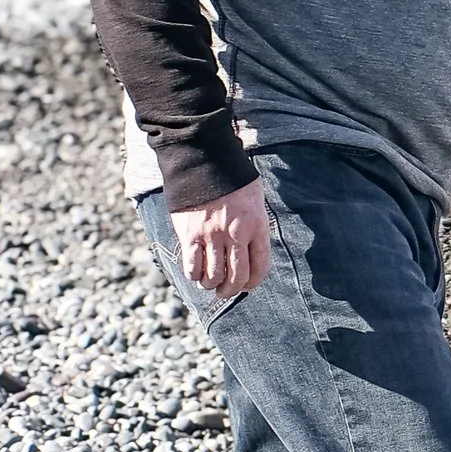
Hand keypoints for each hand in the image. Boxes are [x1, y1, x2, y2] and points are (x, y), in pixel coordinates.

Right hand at [171, 182, 271, 298]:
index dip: (253, 282)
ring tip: (209, 282)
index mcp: (256, 226)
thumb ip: (254, 227)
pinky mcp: (190, 234)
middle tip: (225, 291)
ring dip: (211, 284)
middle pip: (237, 277)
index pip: (260, 267)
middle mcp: (236, 234)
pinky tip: (195, 272)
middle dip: (231, 290)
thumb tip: (251, 253)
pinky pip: (192, 266)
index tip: (246, 285)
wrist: (203, 160)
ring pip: (213, 276)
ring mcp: (212, 235)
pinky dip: (194, 275)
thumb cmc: (231, 179)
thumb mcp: (254, 200)